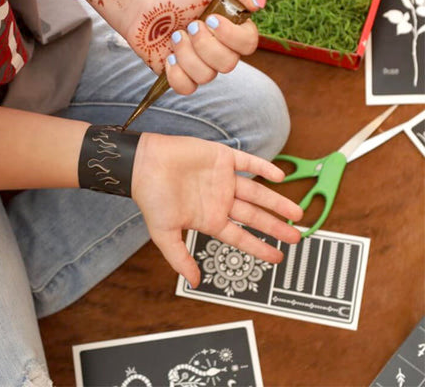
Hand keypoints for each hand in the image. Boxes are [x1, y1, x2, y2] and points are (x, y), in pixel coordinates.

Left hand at [124, 0, 259, 94]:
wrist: (147, 7)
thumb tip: (255, 5)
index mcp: (233, 31)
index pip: (249, 44)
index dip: (232, 36)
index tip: (210, 18)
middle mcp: (221, 52)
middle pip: (228, 64)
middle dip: (205, 44)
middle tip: (190, 26)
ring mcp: (202, 67)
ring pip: (206, 76)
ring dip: (187, 54)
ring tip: (175, 37)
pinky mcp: (183, 78)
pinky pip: (187, 88)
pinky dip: (176, 73)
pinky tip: (169, 57)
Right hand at [131, 133, 302, 287]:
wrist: (144, 164)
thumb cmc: (151, 197)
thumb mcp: (164, 233)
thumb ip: (180, 258)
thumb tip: (195, 282)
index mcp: (209, 218)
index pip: (240, 237)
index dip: (260, 248)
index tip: (278, 258)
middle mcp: (220, 200)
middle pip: (255, 216)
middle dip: (276, 227)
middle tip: (296, 237)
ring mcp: (223, 180)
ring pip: (257, 192)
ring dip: (277, 201)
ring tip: (297, 211)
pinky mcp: (222, 158)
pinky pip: (249, 163)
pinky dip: (265, 168)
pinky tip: (280, 176)